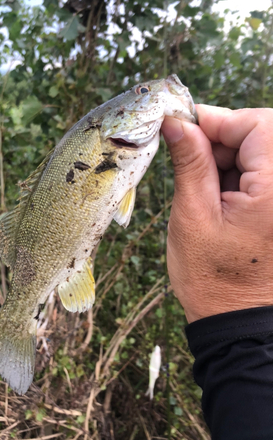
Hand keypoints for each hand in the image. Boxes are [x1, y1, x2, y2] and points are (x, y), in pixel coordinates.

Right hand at [161, 106, 272, 322]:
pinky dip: (237, 173)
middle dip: (223, 137)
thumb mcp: (192, 216)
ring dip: (228, 157)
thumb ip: (190, 163)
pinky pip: (263, 172)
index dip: (218, 120)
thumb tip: (176, 123)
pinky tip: (217, 195)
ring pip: (261, 151)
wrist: (237, 319)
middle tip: (187, 156)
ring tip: (202, 189)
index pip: (258, 124)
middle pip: (263, 133)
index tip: (182, 126)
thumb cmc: (212, 277)